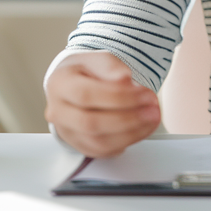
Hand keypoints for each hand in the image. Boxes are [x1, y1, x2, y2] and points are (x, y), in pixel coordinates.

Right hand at [44, 51, 160, 157]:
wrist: (75, 83)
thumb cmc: (86, 70)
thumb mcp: (98, 58)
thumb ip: (110, 66)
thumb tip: (124, 79)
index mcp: (59, 84)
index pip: (86, 95)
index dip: (118, 97)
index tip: (144, 93)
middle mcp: (58, 112)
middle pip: (91, 124)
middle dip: (128, 119)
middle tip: (153, 110)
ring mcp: (67, 132)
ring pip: (98, 143)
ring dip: (131, 134)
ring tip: (152, 119)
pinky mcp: (80, 146)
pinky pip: (103, 152)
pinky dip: (126, 142)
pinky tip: (142, 129)